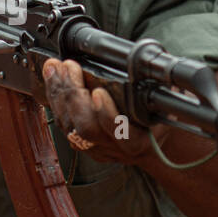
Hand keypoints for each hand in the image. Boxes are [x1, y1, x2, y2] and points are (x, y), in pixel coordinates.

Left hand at [42, 58, 170, 166]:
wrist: (152, 146)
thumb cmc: (159, 121)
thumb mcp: (165, 106)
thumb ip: (161, 91)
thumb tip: (156, 67)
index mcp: (138, 142)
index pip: (119, 132)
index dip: (107, 114)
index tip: (99, 92)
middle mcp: (114, 148)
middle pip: (87, 129)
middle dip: (74, 96)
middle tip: (69, 68)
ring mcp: (95, 148)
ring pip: (69, 126)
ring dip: (59, 94)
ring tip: (55, 67)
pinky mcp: (81, 144)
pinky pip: (62, 123)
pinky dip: (55, 98)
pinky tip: (52, 78)